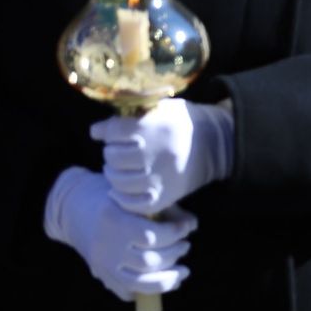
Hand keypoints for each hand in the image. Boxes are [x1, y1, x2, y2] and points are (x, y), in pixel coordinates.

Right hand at [43, 166, 197, 301]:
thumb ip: (166, 209)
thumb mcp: (138, 195)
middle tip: (185, 246)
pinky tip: (164, 279)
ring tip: (183, 271)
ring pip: (138, 283)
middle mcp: (105, 246)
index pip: (150, 235)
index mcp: (114, 220)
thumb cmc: (115, 197)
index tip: (186, 227)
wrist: (76, 209)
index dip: (174, 233)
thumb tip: (192, 225)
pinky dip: (148, 289)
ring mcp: (101, 264)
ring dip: (167, 279)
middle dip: (174, 254)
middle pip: (148, 261)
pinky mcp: (101, 275)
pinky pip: (127, 291)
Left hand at [90, 98, 234, 214]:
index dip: (104, 130)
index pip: (114, 131)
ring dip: (113, 173)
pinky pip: (131, 202)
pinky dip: (121, 196)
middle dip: (111, 151)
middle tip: (116, 150)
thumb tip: (96, 131)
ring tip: (119, 167)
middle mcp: (159, 153)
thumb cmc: (181, 123)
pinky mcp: (164, 196)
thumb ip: (131, 115)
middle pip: (113, 156)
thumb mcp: (161, 108)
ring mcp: (161, 177)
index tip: (102, 131)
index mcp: (158, 126)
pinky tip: (120, 188)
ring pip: (118, 180)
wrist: (214, 144)